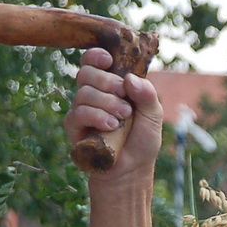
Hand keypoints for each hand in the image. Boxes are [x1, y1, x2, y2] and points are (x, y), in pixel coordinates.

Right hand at [63, 47, 163, 183]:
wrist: (131, 171)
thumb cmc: (142, 142)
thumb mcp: (153, 116)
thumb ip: (147, 95)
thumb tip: (129, 79)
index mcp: (110, 86)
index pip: (93, 61)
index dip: (96, 56)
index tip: (109, 60)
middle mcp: (93, 94)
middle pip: (86, 72)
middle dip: (107, 82)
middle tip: (124, 97)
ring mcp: (81, 110)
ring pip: (83, 92)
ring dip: (106, 102)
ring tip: (122, 118)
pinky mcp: (74, 128)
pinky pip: (78, 113)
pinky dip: (96, 116)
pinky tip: (111, 126)